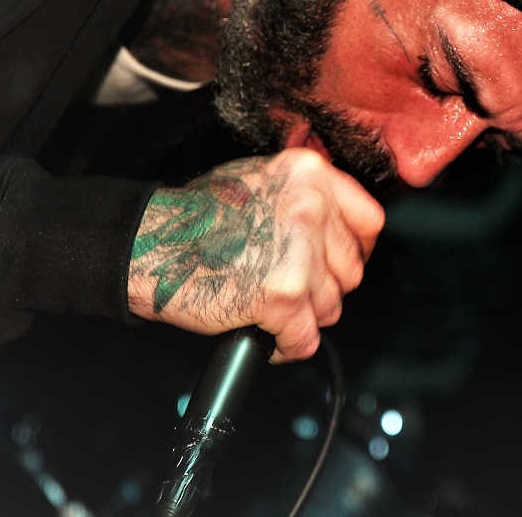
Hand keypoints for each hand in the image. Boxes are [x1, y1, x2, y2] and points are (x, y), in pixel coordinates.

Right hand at [127, 148, 383, 361]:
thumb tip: (335, 225)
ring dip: (304, 317)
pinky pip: (305, 339)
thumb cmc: (197, 216)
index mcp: (309, 175)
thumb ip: (303, 195)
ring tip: (273, 312)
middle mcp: (310, 209)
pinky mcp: (282, 298)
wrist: (152, 244)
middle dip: (324, 287)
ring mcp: (298, 254)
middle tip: (294, 290)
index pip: (369, 220)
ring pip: (330, 307)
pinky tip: (268, 336)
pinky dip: (288, 346)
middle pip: (350, 270)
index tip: (341, 263)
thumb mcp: (261, 179)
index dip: (357, 250)